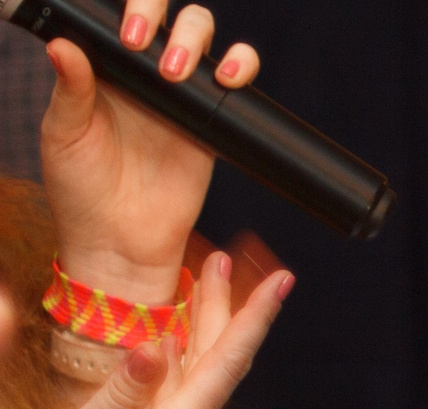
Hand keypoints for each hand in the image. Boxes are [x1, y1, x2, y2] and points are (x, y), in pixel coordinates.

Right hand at [0, 251, 288, 408]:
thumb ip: (122, 393)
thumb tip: (158, 344)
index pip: (226, 363)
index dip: (254, 316)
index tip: (282, 279)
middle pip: (218, 366)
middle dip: (228, 310)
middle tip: (230, 259)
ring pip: (200, 381)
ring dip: (205, 331)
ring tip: (206, 283)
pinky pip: (180, 400)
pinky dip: (183, 362)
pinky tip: (175, 345)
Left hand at [42, 1, 263, 305]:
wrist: (122, 242)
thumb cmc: (81, 190)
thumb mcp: (64, 135)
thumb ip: (70, 88)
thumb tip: (64, 45)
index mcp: (103, 70)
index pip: (120, 20)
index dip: (132, 12)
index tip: (127, 37)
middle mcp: (142, 75)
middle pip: (167, 19)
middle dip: (166, 21)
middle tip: (151, 52)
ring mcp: (180, 97)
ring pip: (202, 38)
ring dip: (197, 39)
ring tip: (181, 71)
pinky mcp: (211, 123)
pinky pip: (233, 82)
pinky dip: (240, 65)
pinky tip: (227, 77)